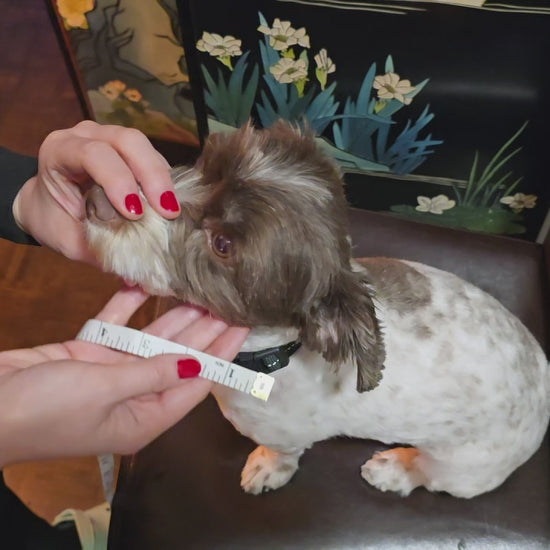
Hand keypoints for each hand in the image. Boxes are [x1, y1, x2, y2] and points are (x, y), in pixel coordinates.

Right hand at [0, 288, 248, 466]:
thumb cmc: (43, 410)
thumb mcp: (105, 391)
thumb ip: (152, 372)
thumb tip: (196, 364)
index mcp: (144, 417)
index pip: (195, 382)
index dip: (222, 354)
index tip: (243, 327)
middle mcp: (133, 395)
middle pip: (178, 357)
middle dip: (204, 330)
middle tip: (227, 301)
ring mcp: (110, 371)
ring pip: (150, 338)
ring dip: (172, 315)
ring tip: (200, 289)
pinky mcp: (88, 351)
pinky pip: (115, 324)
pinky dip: (127, 305)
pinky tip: (145, 282)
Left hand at [12, 121, 179, 262]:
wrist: (45, 205)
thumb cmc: (54, 221)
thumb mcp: (72, 241)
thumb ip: (103, 248)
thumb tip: (141, 275)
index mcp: (60, 151)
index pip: (94, 154)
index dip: (118, 180)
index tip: (134, 214)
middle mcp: (86, 136)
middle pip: (128, 141)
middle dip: (152, 176)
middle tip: (168, 211)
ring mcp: (110, 138)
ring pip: (144, 147)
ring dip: (162, 179)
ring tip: (173, 211)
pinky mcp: (129, 151)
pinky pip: (152, 158)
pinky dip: (164, 181)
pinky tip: (170, 204)